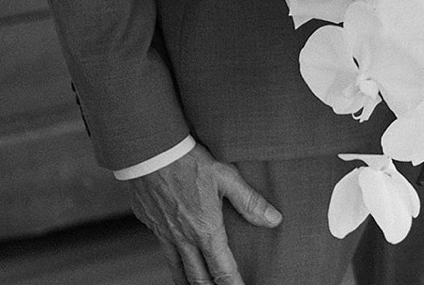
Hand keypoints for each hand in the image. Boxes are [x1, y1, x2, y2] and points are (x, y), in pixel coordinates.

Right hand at [129, 144, 281, 284]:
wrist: (149, 152)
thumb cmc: (189, 161)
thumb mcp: (226, 177)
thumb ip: (250, 202)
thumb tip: (274, 220)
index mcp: (205, 230)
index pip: (222, 270)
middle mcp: (183, 238)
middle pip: (197, 277)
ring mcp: (164, 233)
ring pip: (176, 269)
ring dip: (188, 281)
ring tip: (197, 284)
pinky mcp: (150, 223)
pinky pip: (162, 248)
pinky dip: (172, 258)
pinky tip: (177, 252)